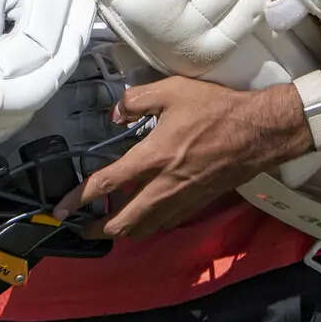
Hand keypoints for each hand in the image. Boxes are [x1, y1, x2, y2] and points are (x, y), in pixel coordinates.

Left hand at [51, 78, 313, 238]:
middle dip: (96, 229)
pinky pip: (166, 222)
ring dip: (122, 231)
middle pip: (123, 221)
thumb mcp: (173, 90)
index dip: (79, 199)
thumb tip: (117, 112)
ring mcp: (182, 198)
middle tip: (80, 228)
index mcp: (154, 157)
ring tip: (108, 227)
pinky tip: (145, 218)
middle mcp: (164, 185)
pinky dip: (149, 225)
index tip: (61, 209)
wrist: (259, 132)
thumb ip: (137, 99)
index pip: (106, 184)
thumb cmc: (217, 109)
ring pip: (145, 228)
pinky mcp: (198, 202)